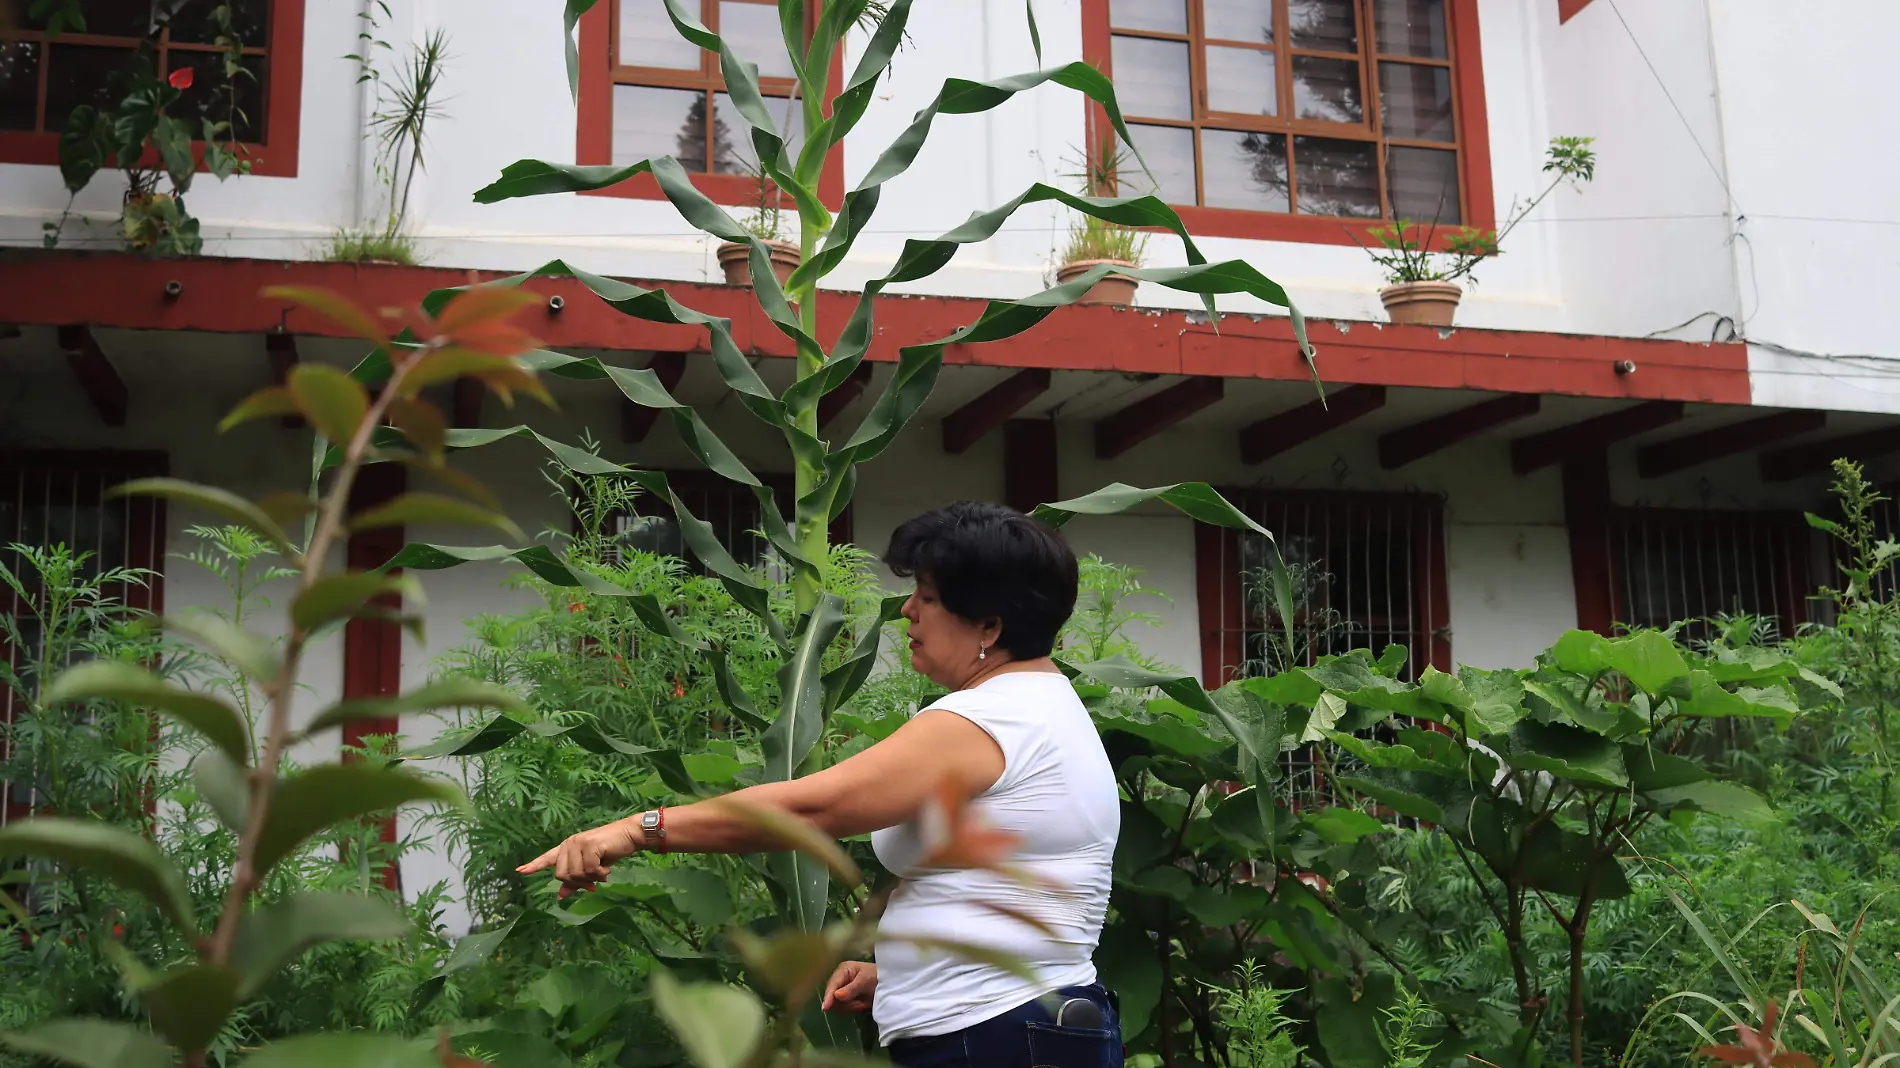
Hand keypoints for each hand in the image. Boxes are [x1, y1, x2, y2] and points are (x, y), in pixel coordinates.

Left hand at [516, 818, 641, 898]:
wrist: (629, 836)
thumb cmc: (610, 851)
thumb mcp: (591, 868)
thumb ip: (576, 880)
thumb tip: (561, 896)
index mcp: (567, 848)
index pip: (547, 858)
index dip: (534, 866)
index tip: (520, 871)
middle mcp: (569, 844)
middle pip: (562, 875)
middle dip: (579, 882)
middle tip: (594, 880)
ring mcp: (577, 843)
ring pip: (575, 874)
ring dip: (591, 878)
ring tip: (602, 872)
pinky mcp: (588, 845)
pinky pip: (588, 870)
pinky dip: (599, 873)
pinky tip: (606, 868)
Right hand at [821, 960, 876, 1012]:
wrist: (890, 983)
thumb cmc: (878, 976)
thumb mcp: (865, 980)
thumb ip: (851, 988)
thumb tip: (837, 996)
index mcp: (843, 970)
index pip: (832, 985)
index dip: (828, 996)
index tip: (825, 1008)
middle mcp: (840, 981)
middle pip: (833, 998)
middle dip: (848, 1002)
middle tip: (862, 1003)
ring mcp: (843, 991)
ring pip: (839, 1005)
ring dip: (853, 1006)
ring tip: (866, 1001)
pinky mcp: (848, 1000)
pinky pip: (846, 1009)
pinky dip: (856, 1008)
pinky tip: (864, 1004)